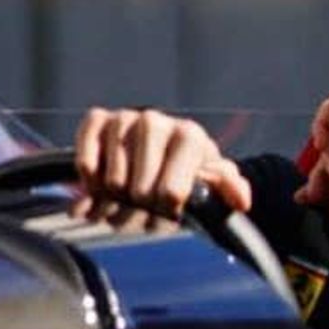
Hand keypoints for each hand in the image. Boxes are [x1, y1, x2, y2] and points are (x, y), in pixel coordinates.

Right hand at [72, 108, 252, 221]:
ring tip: (128, 194)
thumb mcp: (212, 180)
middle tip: (147, 205)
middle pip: (140, 190)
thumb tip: (241, 201)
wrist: (161, 151)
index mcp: (189, 135)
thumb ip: (229, 188)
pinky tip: (103, 181)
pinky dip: (91, 179)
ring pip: (113, 180)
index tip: (170, 210)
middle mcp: (156, 121)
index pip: (171, 191)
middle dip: (143, 207)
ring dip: (117, 197)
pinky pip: (86, 160)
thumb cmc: (188, 170)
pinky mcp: (97, 120)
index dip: (168, 210)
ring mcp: (125, 118)